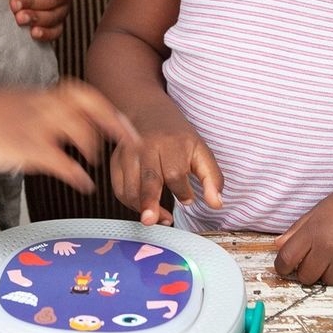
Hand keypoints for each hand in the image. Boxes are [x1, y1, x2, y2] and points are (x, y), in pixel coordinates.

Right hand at [0, 80, 137, 195]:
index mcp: (40, 97)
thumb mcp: (13, 106)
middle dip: (114, 121)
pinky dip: (77, 174)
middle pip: (88, 103)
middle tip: (130, 142)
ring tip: (96, 163)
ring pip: (78, 128)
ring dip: (94, 147)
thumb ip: (36, 112)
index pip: (82, 94)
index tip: (123, 123)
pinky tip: (84, 184)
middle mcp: (41, 106)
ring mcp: (33, 125)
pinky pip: (60, 160)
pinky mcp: (23, 147)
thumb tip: (53, 126)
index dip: (107, 108)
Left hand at [10, 0, 70, 40]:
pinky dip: (46, 34)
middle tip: (14, 5)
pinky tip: (33, 33)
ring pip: (54, 17)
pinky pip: (56, 32)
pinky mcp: (58, 25)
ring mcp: (63, 11)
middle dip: (33, 3)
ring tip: (20, 19)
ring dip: (37, 19)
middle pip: (53, 0)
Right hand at [109, 107, 222, 225]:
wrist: (149, 112)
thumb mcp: (201, 152)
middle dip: (149, 201)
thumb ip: (212, 179)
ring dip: (142, 208)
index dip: (182, 191)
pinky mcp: (116, 160)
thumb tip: (216, 204)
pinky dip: (129, 202)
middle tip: (150, 219)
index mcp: (171, 143)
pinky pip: (119, 189)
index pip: (175, 173)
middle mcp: (147, 146)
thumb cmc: (177, 137)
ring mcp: (128, 153)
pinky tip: (142, 206)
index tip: (189, 199)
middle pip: (148, 178)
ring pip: (130, 188)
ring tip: (156, 217)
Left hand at [272, 179, 332, 285]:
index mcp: (313, 230)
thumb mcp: (320, 209)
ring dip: (331, 271)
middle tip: (319, 257)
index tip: (286, 268)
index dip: (283, 266)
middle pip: (306, 276)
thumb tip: (278, 246)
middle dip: (308, 270)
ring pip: (328, 281)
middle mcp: (329, 247)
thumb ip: (297, 229)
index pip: (287, 259)